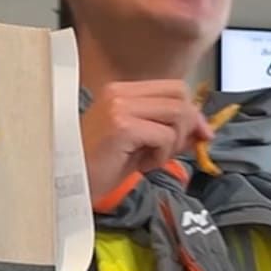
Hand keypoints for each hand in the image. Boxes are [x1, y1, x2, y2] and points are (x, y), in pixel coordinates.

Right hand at [80, 80, 212, 200]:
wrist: (68, 183)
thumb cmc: (101, 165)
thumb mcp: (141, 143)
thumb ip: (169, 131)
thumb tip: (202, 130)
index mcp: (122, 90)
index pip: (174, 87)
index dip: (192, 111)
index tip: (200, 134)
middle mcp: (120, 92)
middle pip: (180, 96)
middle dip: (189, 125)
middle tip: (177, 149)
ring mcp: (120, 107)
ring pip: (176, 114)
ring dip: (174, 142)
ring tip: (153, 158)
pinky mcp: (122, 127)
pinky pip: (164, 135)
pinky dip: (162, 155)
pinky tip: (143, 165)